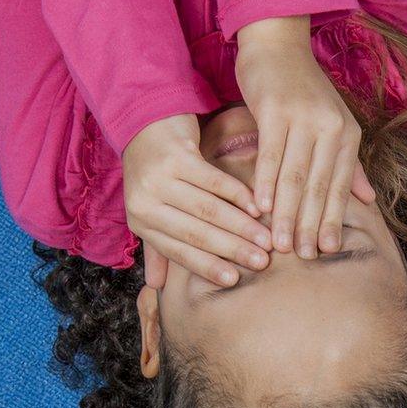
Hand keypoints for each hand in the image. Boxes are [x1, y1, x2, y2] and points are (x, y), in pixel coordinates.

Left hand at [122, 114, 273, 287]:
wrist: (144, 120)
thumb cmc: (155, 171)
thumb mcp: (151, 209)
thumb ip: (156, 246)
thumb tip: (157, 287)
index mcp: (140, 221)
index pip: (178, 251)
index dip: (207, 266)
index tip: (235, 279)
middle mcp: (144, 202)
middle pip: (195, 233)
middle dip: (231, 250)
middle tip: (262, 261)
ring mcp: (158, 178)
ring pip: (208, 209)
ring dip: (241, 227)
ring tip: (266, 238)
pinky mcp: (175, 156)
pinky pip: (214, 181)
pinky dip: (238, 195)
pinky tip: (258, 207)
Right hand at [235, 16, 374, 258]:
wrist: (278, 45)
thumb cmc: (305, 91)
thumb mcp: (334, 124)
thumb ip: (349, 164)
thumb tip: (368, 200)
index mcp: (348, 134)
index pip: (340, 186)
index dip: (332, 220)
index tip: (325, 251)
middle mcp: (330, 127)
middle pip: (319, 186)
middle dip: (309, 225)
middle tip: (301, 257)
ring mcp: (303, 118)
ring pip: (295, 176)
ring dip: (286, 213)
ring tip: (280, 243)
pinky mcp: (275, 111)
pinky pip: (270, 154)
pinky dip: (266, 183)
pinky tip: (261, 207)